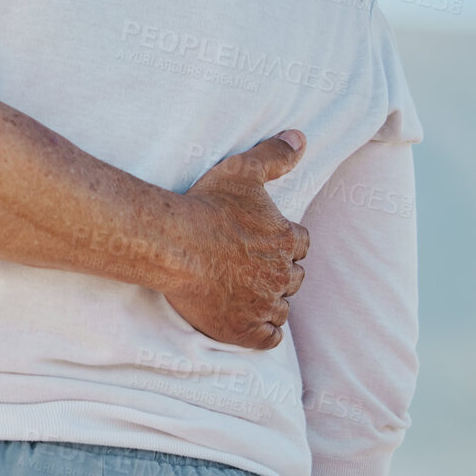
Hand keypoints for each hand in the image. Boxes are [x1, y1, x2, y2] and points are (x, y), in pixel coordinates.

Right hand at [167, 131, 310, 349]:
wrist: (175, 246)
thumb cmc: (207, 207)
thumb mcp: (241, 171)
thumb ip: (274, 155)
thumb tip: (300, 137)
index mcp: (286, 240)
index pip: (301, 244)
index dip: (286, 241)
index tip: (267, 240)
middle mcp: (282, 275)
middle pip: (293, 277)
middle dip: (280, 272)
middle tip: (253, 266)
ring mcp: (264, 305)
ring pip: (281, 308)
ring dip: (271, 301)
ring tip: (248, 292)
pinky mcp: (244, 330)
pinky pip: (269, 338)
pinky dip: (264, 332)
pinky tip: (250, 322)